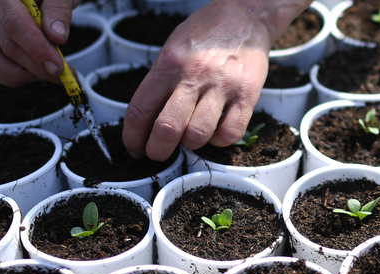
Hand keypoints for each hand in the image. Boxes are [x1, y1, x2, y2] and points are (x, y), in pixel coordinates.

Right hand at [0, 0, 80, 86]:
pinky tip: (36, 71)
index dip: (37, 49)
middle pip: (6, 47)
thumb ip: (59, 10)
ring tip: (49, 73)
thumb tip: (57, 37)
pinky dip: (14, 76)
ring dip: (23, 75)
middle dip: (38, 67)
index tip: (57, 67)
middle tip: (64, 75)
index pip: (14, 25)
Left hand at [122, 0, 311, 160]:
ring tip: (190, 136)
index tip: (134, 147)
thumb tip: (148, 120)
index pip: (140, 110)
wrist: (246, 15)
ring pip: (198, 135)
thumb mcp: (173, 49)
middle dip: (157, 150)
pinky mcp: (247, 95)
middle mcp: (194, 76)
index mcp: (169, 64)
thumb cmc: (208, 32)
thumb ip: (160, 82)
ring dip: (190, 144)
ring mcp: (222, 86)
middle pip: (167, 128)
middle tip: (158, 153)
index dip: (133, 138)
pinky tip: (216, 131)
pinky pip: (231, 133)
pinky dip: (219, 141)